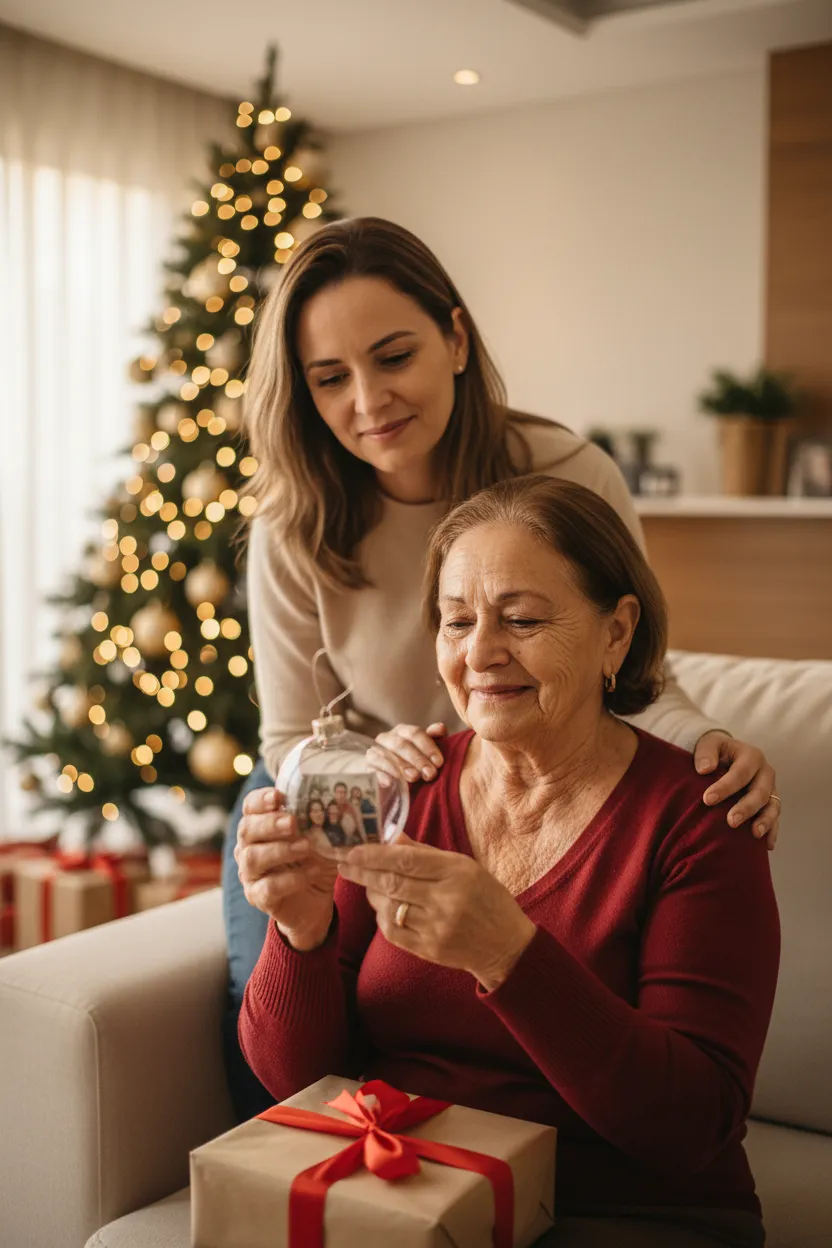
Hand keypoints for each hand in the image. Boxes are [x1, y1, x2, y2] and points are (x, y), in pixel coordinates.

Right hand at [234, 787, 336, 949]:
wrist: (315, 901)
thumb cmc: (313, 861)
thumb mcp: (320, 837)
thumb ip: (320, 819)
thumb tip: (335, 799)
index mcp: (259, 826)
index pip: (250, 807)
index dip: (261, 800)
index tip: (278, 796)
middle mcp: (248, 847)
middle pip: (247, 830)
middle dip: (269, 824)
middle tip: (292, 822)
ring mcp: (250, 874)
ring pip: (253, 858)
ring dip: (281, 850)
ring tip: (306, 847)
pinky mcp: (259, 897)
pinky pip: (268, 887)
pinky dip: (291, 879)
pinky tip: (312, 872)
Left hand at [336, 834, 535, 990]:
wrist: (506, 945)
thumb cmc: (486, 898)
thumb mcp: (464, 866)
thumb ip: (425, 853)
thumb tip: (391, 837)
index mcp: (457, 873)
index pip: (406, 861)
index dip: (375, 854)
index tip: (353, 849)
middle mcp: (446, 900)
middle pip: (392, 883)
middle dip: (363, 872)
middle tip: (344, 863)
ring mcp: (437, 927)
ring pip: (389, 908)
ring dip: (372, 894)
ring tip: (367, 884)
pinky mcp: (429, 950)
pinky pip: (394, 932)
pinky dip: (382, 917)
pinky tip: (382, 907)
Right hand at [371, 722, 446, 783]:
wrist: (391, 775)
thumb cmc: (415, 761)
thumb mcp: (427, 749)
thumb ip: (435, 738)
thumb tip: (440, 728)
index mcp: (403, 731)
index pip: (415, 733)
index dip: (428, 747)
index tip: (439, 762)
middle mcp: (388, 738)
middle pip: (401, 745)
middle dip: (417, 759)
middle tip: (430, 774)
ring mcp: (376, 751)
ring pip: (387, 755)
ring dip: (402, 766)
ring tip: (414, 777)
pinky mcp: (369, 766)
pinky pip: (374, 768)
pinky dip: (382, 774)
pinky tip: (391, 782)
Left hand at [694, 731, 779, 850]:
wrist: (726, 754)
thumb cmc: (714, 751)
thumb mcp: (708, 744)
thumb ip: (705, 753)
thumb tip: (704, 769)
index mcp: (751, 756)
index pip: (740, 773)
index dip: (725, 787)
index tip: (707, 799)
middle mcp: (765, 772)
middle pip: (760, 792)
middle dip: (746, 808)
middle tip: (731, 822)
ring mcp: (771, 789)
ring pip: (773, 806)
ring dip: (765, 821)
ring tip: (754, 834)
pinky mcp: (771, 802)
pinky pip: (775, 818)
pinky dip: (772, 831)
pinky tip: (767, 846)